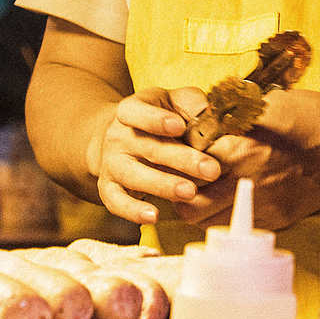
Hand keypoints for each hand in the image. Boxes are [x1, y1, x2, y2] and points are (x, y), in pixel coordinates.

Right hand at [92, 86, 221, 223]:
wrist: (119, 137)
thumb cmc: (158, 118)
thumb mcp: (172, 101)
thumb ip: (191, 104)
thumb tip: (208, 116)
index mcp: (132, 110)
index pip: (139, 112)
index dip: (157, 119)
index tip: (180, 126)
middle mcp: (117, 136)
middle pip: (148, 147)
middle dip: (181, 159)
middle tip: (211, 170)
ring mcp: (111, 163)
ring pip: (133, 175)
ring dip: (162, 186)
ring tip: (190, 193)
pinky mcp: (108, 187)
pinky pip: (116, 202)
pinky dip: (132, 211)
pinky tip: (153, 217)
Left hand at [175, 88, 319, 229]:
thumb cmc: (313, 115)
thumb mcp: (269, 103)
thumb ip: (234, 115)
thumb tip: (205, 118)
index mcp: (240, 147)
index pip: (187, 163)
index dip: (179, 157)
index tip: (181, 152)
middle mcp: (247, 181)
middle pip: (189, 202)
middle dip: (181, 191)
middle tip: (186, 178)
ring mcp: (263, 204)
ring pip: (208, 222)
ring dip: (201, 208)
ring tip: (206, 191)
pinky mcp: (277, 217)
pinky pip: (238, 227)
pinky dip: (227, 217)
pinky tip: (233, 199)